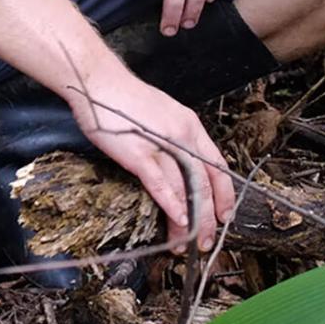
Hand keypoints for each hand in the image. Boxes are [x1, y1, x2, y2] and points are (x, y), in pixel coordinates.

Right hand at [69, 68, 234, 250]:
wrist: (99, 81)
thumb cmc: (125, 99)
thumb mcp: (162, 115)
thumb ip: (174, 138)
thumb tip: (181, 164)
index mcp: (190, 126)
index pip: (217, 165)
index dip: (224, 194)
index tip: (224, 216)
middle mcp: (182, 135)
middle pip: (205, 182)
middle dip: (209, 217)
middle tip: (207, 241)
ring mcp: (161, 144)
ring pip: (185, 187)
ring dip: (189, 219)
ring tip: (187, 242)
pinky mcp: (138, 153)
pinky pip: (160, 182)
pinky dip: (171, 203)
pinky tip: (177, 218)